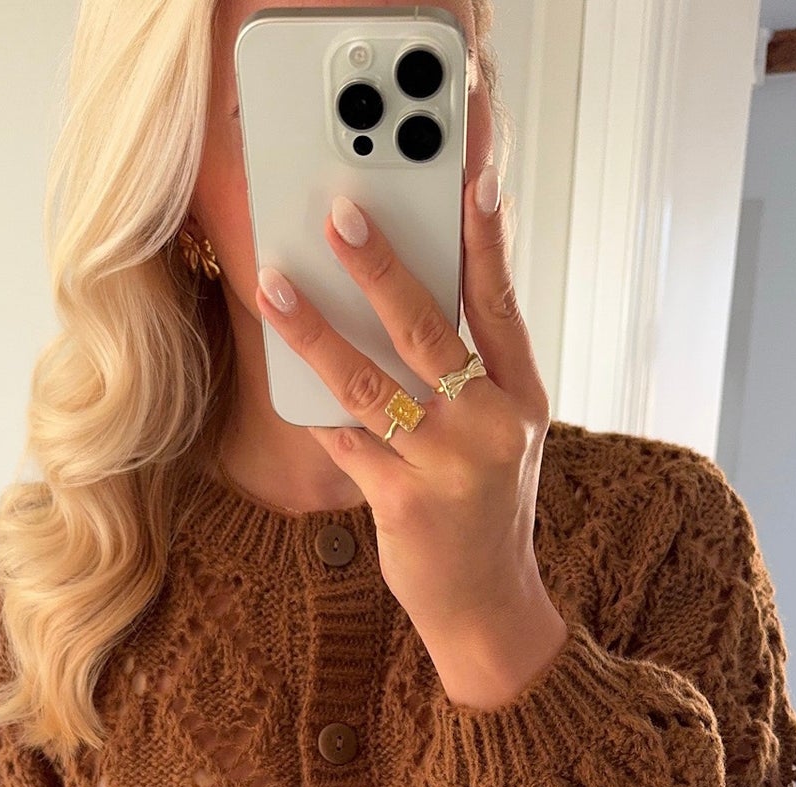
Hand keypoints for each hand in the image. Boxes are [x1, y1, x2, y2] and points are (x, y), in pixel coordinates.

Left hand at [255, 162, 558, 673]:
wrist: (489, 606)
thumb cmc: (485, 510)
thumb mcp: (502, 436)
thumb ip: (471, 373)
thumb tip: (405, 295)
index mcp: (520, 397)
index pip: (500, 300)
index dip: (485, 234)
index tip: (468, 172)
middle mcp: (490, 425)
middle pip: (429, 328)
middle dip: (379, 265)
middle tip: (339, 212)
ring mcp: (447, 466)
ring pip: (371, 380)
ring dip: (316, 327)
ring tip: (276, 283)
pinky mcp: (403, 503)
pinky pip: (346, 440)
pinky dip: (315, 406)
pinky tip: (281, 370)